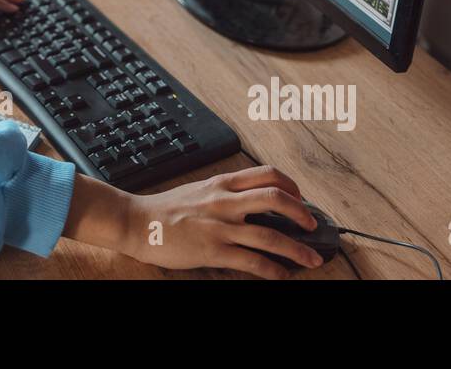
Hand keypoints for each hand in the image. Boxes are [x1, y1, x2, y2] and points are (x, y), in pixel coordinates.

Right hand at [64, 165, 323, 278]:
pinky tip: (281, 275)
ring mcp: (220, 226)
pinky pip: (251, 261)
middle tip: (313, 225)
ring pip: (270, 234)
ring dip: (297, 249)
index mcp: (221, 183)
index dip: (291, 186)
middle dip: (302, 213)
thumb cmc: (165, 208)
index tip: (301, 198)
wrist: (137, 222)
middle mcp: (224, 201)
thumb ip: (224, 193)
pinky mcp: (213, 250)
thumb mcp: (199, 190)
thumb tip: (251, 202)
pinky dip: (273, 270)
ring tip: (312, 259)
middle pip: (276, 198)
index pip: (267, 174)